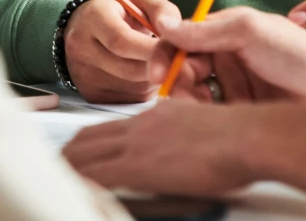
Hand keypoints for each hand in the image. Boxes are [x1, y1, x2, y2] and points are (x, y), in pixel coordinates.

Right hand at [64, 0, 196, 103]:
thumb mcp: (140, 0)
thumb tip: (174, 29)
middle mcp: (82, 48)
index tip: (176, 50)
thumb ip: (161, 9)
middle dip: (159, 66)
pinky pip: (129, 99)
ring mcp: (84, 75)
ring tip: (159, 62)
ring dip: (155, 79)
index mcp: (93, 18)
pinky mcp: (91, 94)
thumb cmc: (120, 13)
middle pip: (128, 68)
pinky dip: (146, 90)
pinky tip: (146, 74)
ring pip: (133, 88)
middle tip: (177, 60)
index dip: (151, 50)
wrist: (87, 29)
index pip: (121, 41)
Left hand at [65, 100, 262, 196]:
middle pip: (89, 137)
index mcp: (157, 114)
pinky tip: (76, 192)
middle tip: (58, 167)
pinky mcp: (139, 166)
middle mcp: (141, 124)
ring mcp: (138, 143)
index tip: (78, 152)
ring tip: (58, 179)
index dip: (88, 142)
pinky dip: (82, 183)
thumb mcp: (202, 127)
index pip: (110, 127)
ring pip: (86, 154)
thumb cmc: (240, 137)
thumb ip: (181, 135)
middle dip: (70, 153)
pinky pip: (98, 176)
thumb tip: (176, 151)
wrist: (247, 137)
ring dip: (70, 167)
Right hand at [150, 6, 305, 110]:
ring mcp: (235, 84)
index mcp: (227, 31)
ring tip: (205, 109)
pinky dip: (206, 118)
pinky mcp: (242, 111)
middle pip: (184, 69)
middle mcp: (228, 57)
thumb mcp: (250, 31)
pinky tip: (215, 121)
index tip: (159, 74)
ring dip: (191, 102)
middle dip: (178, 83)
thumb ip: (206, 30)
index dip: (166, 55)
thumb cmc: (299, 53)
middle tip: (186, 96)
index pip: (182, 39)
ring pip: (195, 94)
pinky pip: (212, 115)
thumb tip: (166, 25)